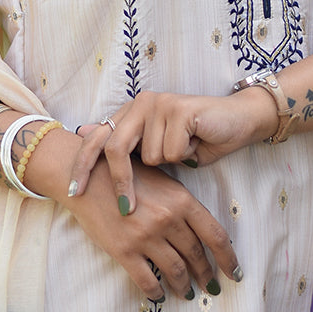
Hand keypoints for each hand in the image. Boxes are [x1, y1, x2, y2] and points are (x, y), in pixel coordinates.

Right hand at [66, 154, 240, 300]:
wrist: (87, 177)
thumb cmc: (127, 175)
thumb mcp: (162, 182)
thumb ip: (182, 204)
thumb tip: (203, 231)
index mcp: (182, 201)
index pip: (216, 235)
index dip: (228, 258)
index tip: (234, 273)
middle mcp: (168, 220)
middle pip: (196, 255)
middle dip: (206, 274)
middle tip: (211, 286)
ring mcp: (145, 237)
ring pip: (175, 270)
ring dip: (184, 286)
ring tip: (188, 293)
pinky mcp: (124, 251)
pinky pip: (146, 280)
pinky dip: (156, 291)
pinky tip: (160, 296)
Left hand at [68, 87, 275, 212]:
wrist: (238, 121)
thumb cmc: (198, 139)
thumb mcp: (159, 148)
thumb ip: (129, 149)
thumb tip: (84, 138)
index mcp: (132, 111)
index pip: (97, 138)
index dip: (83, 165)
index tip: (74, 192)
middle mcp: (141, 102)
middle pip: (116, 148)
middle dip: (121, 182)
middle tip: (126, 209)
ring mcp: (160, 103)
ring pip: (149, 156)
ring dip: (171, 163)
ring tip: (187, 150)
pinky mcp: (179, 109)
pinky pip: (171, 152)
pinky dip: (187, 156)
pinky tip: (197, 143)